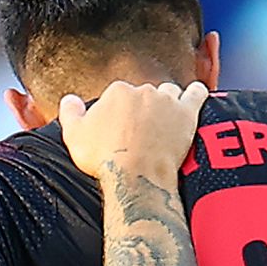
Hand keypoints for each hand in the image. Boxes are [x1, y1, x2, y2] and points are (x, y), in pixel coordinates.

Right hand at [59, 79, 210, 184]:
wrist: (136, 176)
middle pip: (144, 94)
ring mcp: (167, 100)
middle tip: (140, 132)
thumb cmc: (104, 158)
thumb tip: (69, 99)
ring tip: (165, 118)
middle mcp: (143, 90)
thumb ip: (69, 112)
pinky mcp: (187, 113)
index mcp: (117, 92)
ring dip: (167, 102)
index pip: (118, 95)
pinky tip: (196, 94)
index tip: (119, 130)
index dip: (118, 113)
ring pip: (169, 92)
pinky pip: (197, 94)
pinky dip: (197, 93)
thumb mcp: (74, 136)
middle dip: (142, 109)